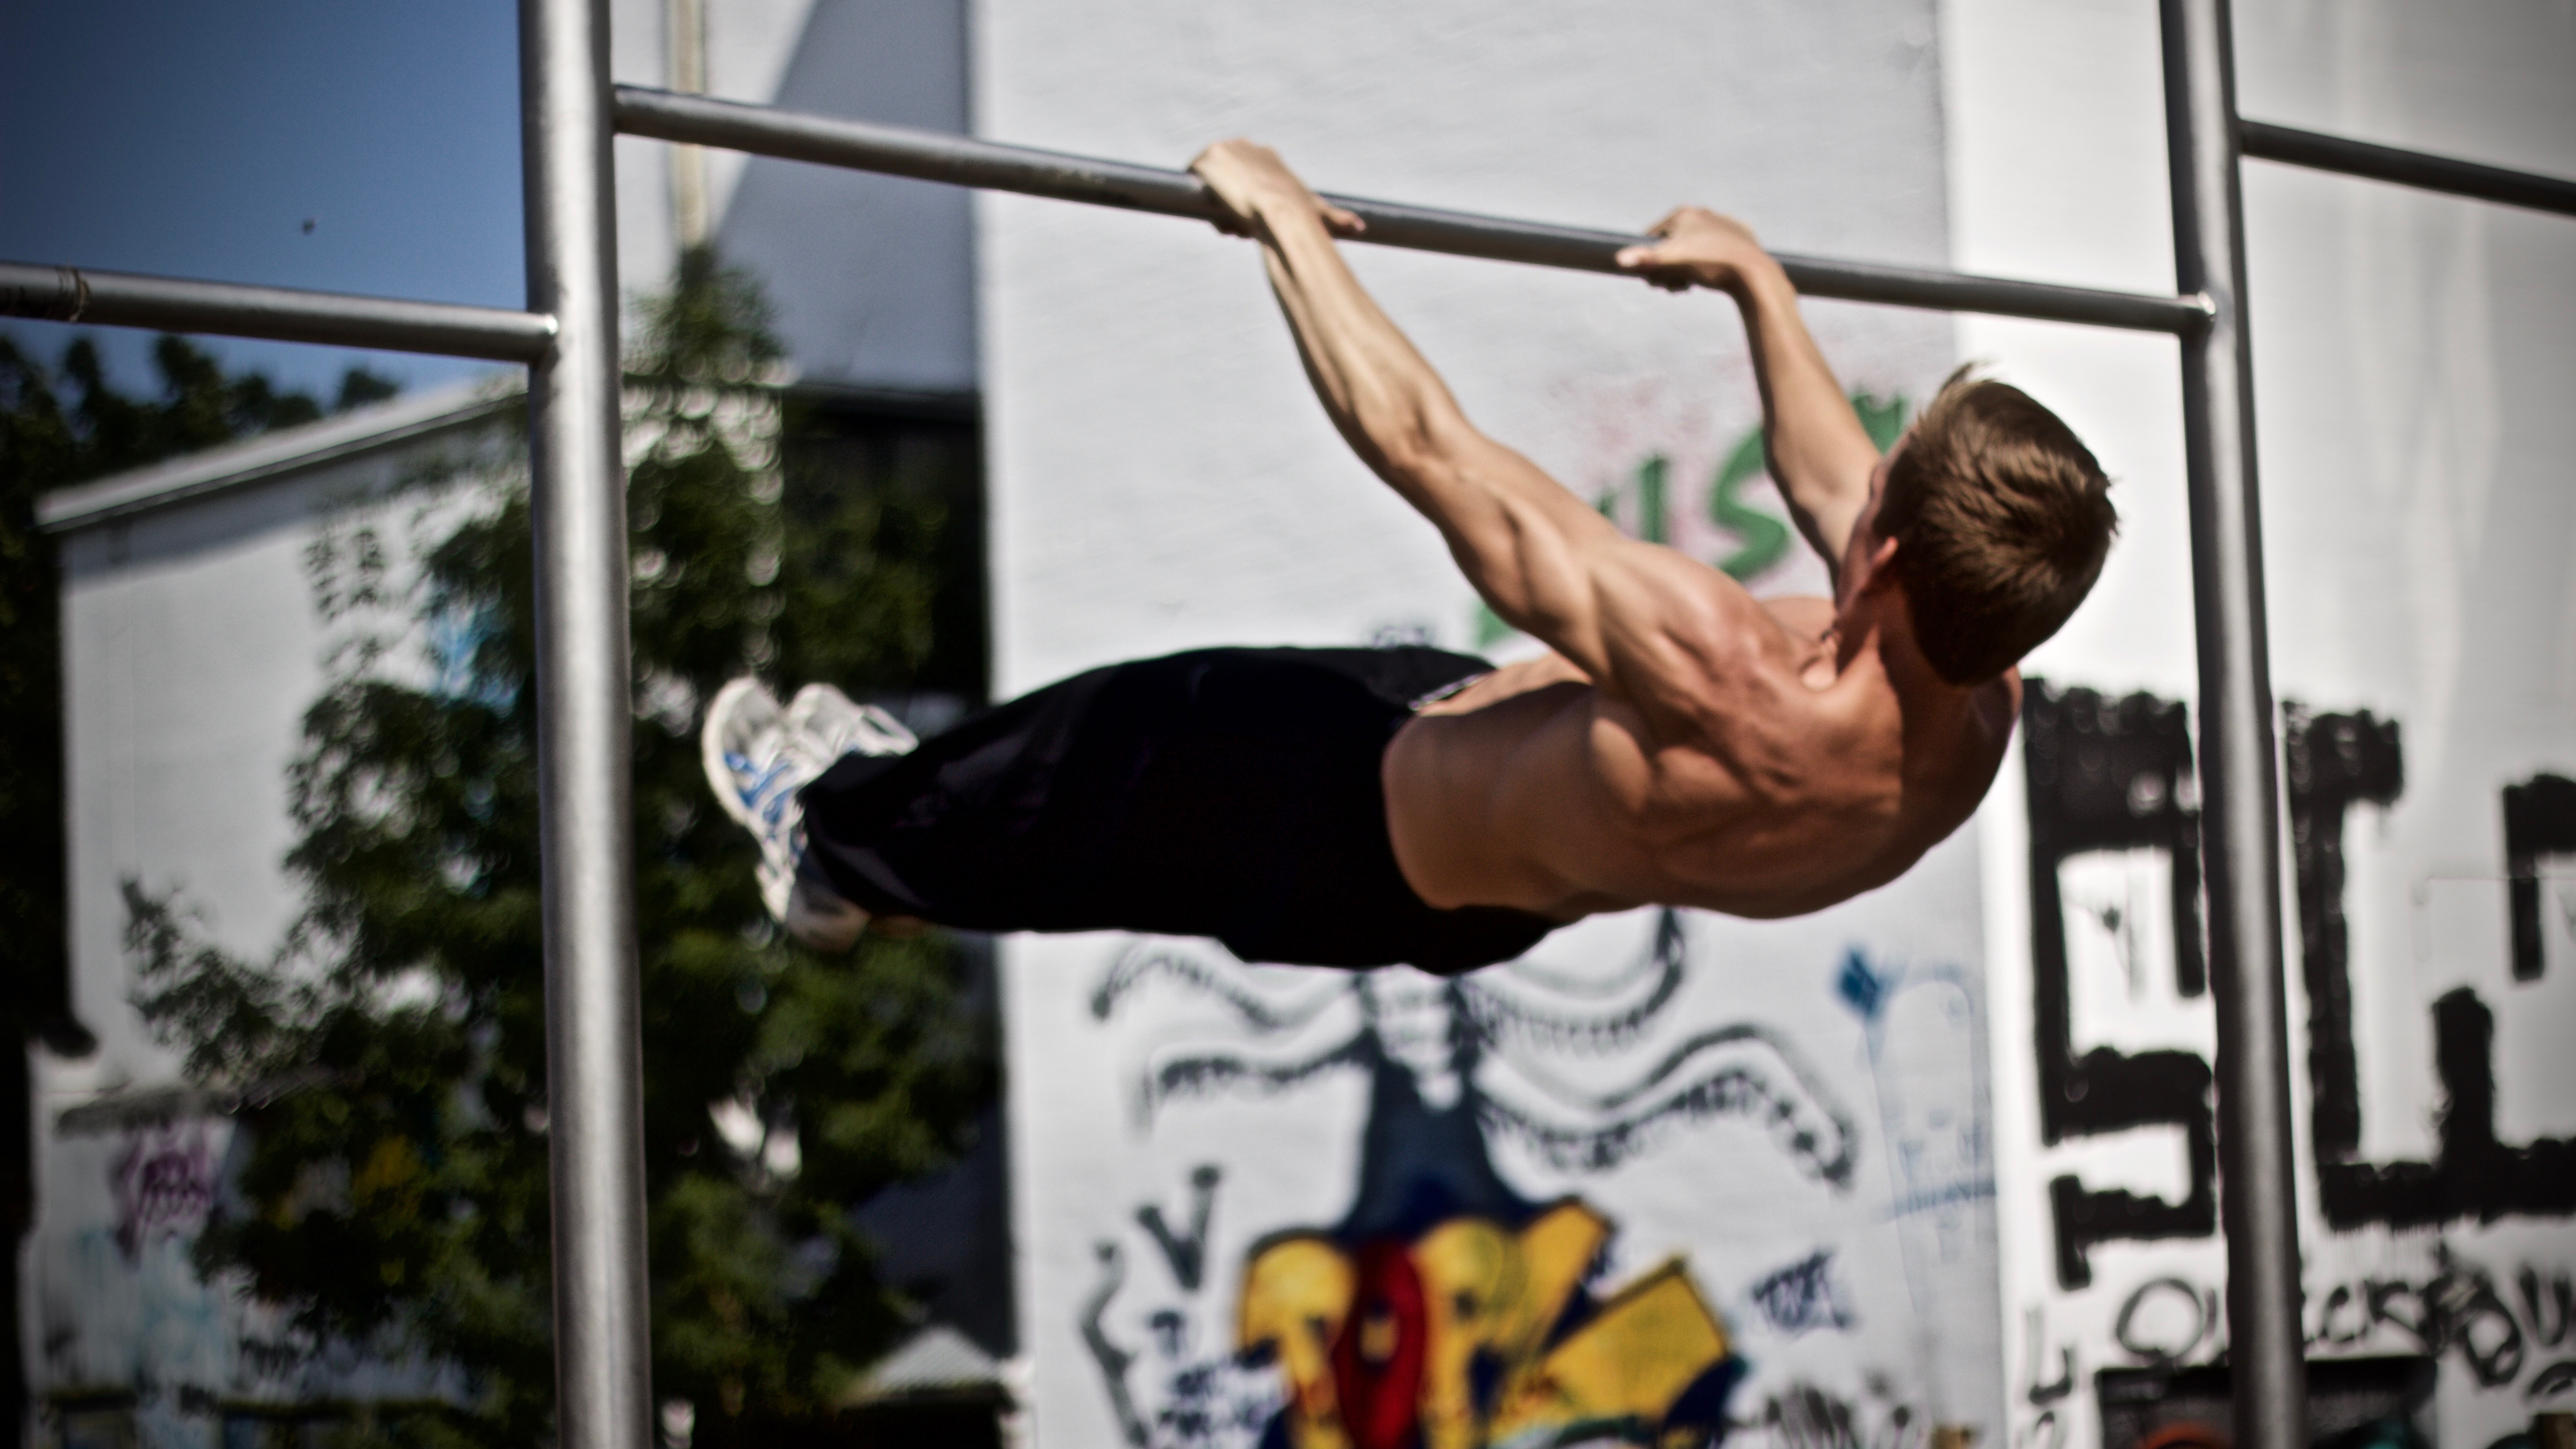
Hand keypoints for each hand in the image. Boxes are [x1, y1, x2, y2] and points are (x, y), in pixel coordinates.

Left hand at [1189, 139, 1365, 240]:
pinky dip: (1201, 203)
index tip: (1256, 227)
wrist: (1279, 210)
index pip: (1247, 182)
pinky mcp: (1205, 160)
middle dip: (1233, 209)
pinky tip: (1218, 217)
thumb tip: (1360, 228)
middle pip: (1226, 185)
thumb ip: (1338, 218)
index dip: (1249, 208)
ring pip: (1210, 188)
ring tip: (1236, 226)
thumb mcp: (1319, 212)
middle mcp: (1244, 146)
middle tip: (1247, 230)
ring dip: (1219, 211)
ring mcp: (1223, 151)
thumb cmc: (1301, 213)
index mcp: (1266, 156)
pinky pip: (1195, 185)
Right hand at [1614, 207, 1772, 293]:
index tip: (1653, 281)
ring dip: (1688, 265)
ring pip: (1697, 245)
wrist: (1751, 272)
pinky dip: (1712, 260)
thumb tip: (1619, 259)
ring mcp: (1724, 222)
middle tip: (1673, 287)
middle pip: (1675, 242)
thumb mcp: (1672, 262)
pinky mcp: (1742, 234)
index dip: (1649, 260)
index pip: (1653, 236)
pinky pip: (1720, 247)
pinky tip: (1714, 272)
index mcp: (1684, 213)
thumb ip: (1646, 259)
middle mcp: (1704, 212)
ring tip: (1690, 283)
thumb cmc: (1709, 265)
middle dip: (1669, 266)